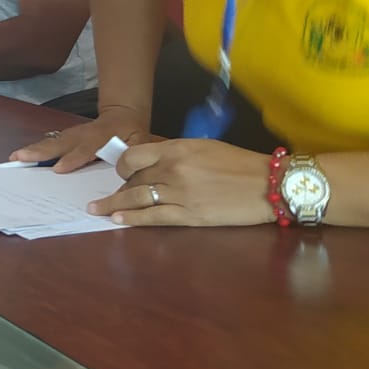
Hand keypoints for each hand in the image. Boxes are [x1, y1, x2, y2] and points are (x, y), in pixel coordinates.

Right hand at [10, 107, 155, 173]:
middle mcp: (82, 135)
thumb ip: (134, 155)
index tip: (58, 169)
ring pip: (51, 142)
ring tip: (15, 157)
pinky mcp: (66, 136)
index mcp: (101, 137)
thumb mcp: (140, 142)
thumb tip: (127, 170)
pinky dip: (34, 148)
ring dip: (33, 150)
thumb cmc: (132, 133)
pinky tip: (20, 155)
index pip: (86, 149)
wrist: (123, 114)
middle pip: (60, 143)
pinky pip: (50, 142)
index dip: (73, 158)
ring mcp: (72, 134)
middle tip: (21, 158)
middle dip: (40, 151)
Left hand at [88, 139, 274, 226]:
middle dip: (120, 188)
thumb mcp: (204, 147)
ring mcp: (180, 193)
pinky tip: (118, 220)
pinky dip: (133, 219)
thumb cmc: (240, 163)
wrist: (270, 185)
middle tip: (107, 196)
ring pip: (137, 198)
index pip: (134, 156)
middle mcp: (173, 169)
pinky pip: (154, 217)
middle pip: (134, 179)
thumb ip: (175, 153)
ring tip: (97, 210)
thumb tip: (153, 165)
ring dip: (114, 205)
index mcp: (177, 149)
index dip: (122, 166)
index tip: (120, 173)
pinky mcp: (190, 216)